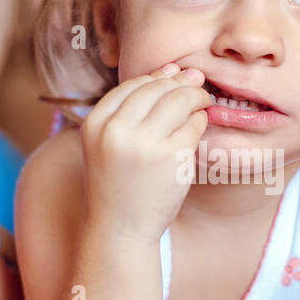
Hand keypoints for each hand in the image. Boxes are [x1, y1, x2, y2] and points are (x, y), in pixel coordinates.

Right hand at [80, 63, 212, 242]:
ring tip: (204, 101)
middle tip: (198, 84)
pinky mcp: (171, 157)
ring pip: (179, 101)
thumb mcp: (108, 143)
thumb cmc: (118, 184)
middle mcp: (116, 130)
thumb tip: (172, 69)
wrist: (120, 230)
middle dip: (181, 82)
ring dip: (196, 97)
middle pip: (157, 88)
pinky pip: (193, 126)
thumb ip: (130, 110)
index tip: (175, 75)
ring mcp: (144, 143)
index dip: (157, 77)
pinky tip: (200, 125)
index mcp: (95, 123)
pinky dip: (200, 122)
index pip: (131, 85)